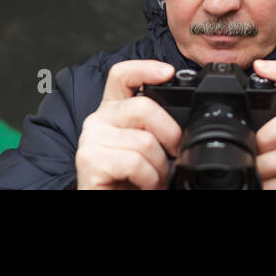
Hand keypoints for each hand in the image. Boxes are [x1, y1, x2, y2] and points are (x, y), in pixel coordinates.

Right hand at [76, 60, 180, 189]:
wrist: (107, 207)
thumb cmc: (128, 182)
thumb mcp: (144, 150)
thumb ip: (153, 129)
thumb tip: (184, 122)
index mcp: (112, 112)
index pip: (121, 76)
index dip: (145, 68)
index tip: (167, 72)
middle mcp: (97, 120)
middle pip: (143, 106)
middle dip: (171, 135)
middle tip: (173, 156)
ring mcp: (91, 139)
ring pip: (144, 140)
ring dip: (159, 168)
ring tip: (153, 180)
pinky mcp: (90, 160)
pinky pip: (135, 162)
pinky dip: (148, 180)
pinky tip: (142, 186)